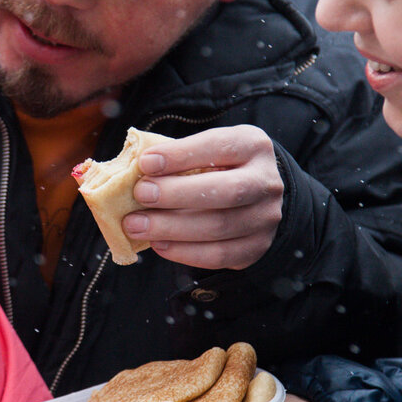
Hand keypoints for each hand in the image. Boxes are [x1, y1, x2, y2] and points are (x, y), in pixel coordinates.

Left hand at [124, 125, 283, 269]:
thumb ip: (179, 157)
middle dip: (177, 194)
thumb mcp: (207, 150)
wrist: (257, 196)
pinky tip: (158, 244)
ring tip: (136, 225)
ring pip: (220, 227)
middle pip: (226, 191)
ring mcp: (265, 218)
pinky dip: (184, 252)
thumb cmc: (219, 167)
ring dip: (171, 228)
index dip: (181, 155)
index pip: (219, 147)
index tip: (146, 163)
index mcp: (252, 146)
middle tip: (141, 195)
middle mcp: (266, 182)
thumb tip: (134, 170)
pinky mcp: (257, 248)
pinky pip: (219, 256)